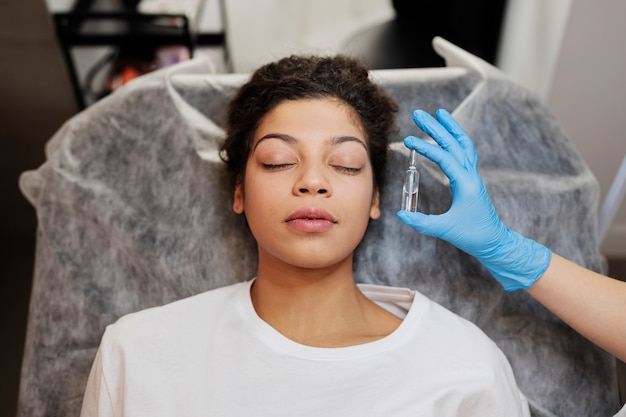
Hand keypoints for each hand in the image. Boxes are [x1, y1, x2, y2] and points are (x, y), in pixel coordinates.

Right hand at [397, 109, 550, 290]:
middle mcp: (471, 175)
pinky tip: (449, 137)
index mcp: (465, 184)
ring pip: (463, 144)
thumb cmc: (473, 236)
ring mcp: (472, 176)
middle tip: (419, 113)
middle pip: (453, 143)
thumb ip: (422, 222)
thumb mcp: (445, 230)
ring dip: (450, 128)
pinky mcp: (471, 180)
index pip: (444, 158)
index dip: (425, 147)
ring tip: (439, 113)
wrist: (495, 242)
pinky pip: (465, 153)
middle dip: (436, 127)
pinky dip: (456, 140)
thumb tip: (401, 215)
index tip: (408, 140)